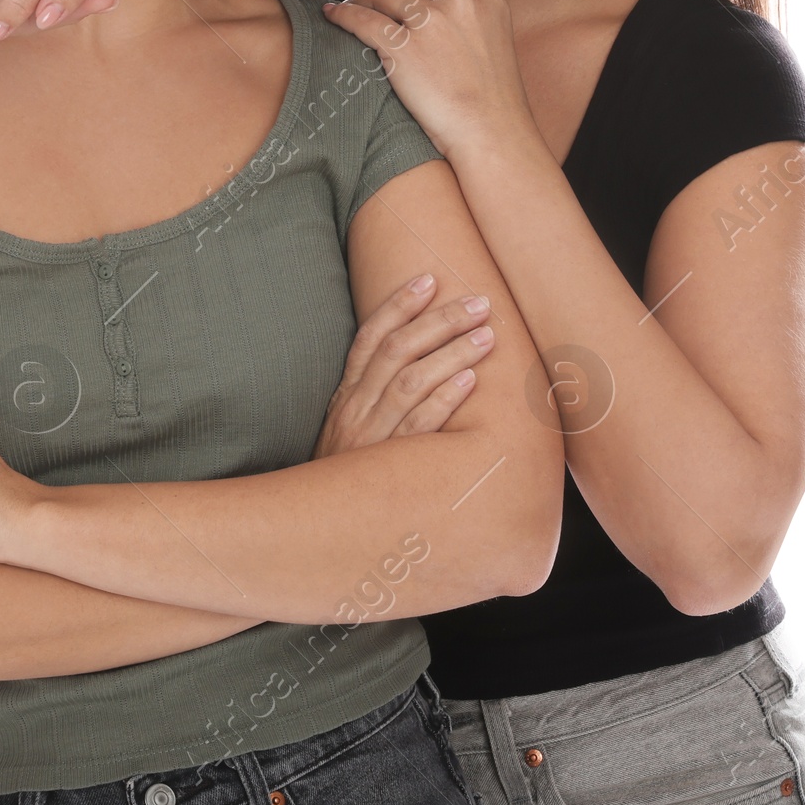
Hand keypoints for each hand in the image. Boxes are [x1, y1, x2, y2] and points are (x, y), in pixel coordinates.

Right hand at [313, 274, 496, 457]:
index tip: (429, 278)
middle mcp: (356, 408)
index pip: (370, 337)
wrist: (318, 526)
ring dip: (451, 353)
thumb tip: (413, 359)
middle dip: (440, 321)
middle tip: (479, 303)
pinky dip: (443, 400)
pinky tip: (469, 381)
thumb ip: (371, 396)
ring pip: (411, 381)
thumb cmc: (345, 474)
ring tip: (486, 335)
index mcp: (346, 394)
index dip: (399, 305)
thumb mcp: (347, 428)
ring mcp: (371, 435)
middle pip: (398, 350)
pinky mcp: (388, 464)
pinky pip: (418, 426)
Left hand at [322, 0, 533, 158]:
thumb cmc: (491, 102)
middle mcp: (458, 0)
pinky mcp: (403, 46)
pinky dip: (344, 15)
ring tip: (347, 7)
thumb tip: (431, 20)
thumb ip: (465, 24)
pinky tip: (332, 15)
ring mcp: (430, 21)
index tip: (395, 5)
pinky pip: (363, 21)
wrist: (491, 133)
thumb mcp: (490, 43)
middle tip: (366, 4)